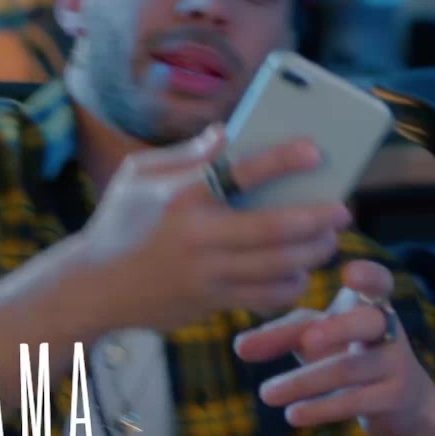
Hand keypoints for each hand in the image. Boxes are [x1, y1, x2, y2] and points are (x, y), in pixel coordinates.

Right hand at [84, 124, 352, 331]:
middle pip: (275, 229)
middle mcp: (198, 236)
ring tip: (327, 241)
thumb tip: (227, 131)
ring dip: (312, 255)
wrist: (91, 287)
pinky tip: (298, 274)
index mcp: (182, 196)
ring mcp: (205, 275)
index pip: (243, 172)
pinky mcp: (210, 303)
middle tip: (343, 211)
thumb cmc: (119, 222)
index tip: (315, 151)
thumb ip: (186, 154)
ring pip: (277, 268)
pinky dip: (288, 287)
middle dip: (318, 220)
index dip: (284, 159)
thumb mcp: (139, 176)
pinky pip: (263, 298)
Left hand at [232, 260, 434, 435]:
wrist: (401, 402)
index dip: (369, 276)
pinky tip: (292, 414)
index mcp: (372, 303)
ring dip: (303, 381)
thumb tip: (239, 345)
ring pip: (348, 369)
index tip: (349, 272)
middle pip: (366, 322)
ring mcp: (395, 363)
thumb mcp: (317, 336)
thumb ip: (280, 335)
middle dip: (337, 329)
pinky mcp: (393, 397)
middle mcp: (389, 329)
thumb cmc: (349, 353)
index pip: (379, 282)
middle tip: (306, 341)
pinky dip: (320, 408)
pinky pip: (354, 401)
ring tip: (266, 393)